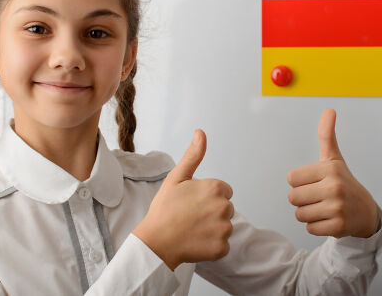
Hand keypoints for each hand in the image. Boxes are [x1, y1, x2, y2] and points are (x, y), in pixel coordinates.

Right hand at [133, 129, 234, 270]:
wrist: (156, 242)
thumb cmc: (164, 209)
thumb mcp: (176, 178)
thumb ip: (193, 156)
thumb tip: (200, 133)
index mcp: (215, 188)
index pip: (224, 191)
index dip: (208, 196)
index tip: (193, 202)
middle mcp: (224, 207)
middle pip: (226, 208)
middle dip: (212, 212)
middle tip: (191, 216)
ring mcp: (224, 228)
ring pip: (225, 226)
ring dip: (213, 229)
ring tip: (192, 229)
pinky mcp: (222, 248)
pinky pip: (223, 245)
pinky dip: (212, 245)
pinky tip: (196, 242)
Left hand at [287, 109, 379, 238]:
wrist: (366, 212)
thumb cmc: (344, 183)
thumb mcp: (334, 159)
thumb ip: (327, 135)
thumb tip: (329, 110)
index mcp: (329, 169)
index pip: (291, 178)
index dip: (300, 182)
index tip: (315, 182)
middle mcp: (334, 187)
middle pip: (293, 198)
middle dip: (302, 200)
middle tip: (319, 197)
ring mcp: (337, 208)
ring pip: (299, 214)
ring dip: (308, 214)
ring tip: (323, 208)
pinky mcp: (338, 227)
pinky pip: (309, 228)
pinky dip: (316, 226)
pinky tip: (329, 219)